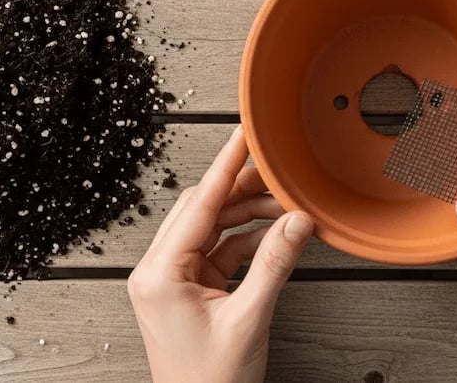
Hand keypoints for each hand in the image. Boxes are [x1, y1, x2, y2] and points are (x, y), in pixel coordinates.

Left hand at [128, 126, 314, 382]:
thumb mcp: (248, 320)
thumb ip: (274, 266)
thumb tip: (298, 222)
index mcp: (159, 275)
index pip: (198, 205)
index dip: (226, 166)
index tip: (243, 136)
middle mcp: (158, 272)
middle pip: (202, 210)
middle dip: (242, 189)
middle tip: (277, 170)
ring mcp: (173, 281)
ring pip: (212, 229)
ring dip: (248, 216)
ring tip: (287, 206)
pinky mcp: (189, 291)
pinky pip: (219, 251)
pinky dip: (247, 242)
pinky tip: (276, 234)